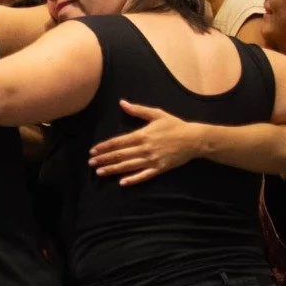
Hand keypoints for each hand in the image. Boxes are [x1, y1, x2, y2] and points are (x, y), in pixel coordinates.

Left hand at [88, 99, 202, 185]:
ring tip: (100, 172)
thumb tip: (122, 103)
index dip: (104, 147)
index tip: (93, 151)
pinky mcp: (160, 169)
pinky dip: (133, 179)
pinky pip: (144, 175)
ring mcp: (152, 160)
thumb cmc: (174, 125)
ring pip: (128, 166)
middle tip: (91, 163)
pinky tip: (122, 183)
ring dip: (113, 170)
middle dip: (104, 159)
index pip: (118, 142)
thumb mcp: (156, 114)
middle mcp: (145, 148)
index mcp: (142, 135)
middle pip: (120, 155)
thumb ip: (137, 110)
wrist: (194, 139)